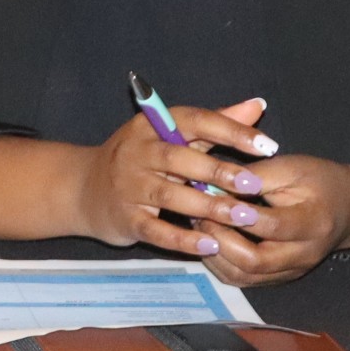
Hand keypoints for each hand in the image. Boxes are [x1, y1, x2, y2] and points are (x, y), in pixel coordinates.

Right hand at [75, 98, 275, 253]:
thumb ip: (215, 123)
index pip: (193, 121)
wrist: (82, 190)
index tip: (267, 146)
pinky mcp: (125, 218)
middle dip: (219, 171)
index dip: (231, 131)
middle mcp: (136, 152)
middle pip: (179, 158)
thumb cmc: (139, 161)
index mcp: (150, 126)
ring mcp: (127, 186)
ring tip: (242, 217)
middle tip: (254, 185)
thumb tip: (258, 105)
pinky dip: (183, 239)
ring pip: (170, 194)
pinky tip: (211, 244)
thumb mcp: (169, 135)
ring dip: (208, 206)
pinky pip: (156, 230)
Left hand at [189, 155, 349, 286]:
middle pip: (254, 261)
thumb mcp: (292, 168)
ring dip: (214, 253)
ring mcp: (290, 271)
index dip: (238, 214)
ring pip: (243, 276)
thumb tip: (212, 183)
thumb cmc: (319, 182)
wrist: (348, 210)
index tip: (212, 195)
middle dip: (220, 239)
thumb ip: (254, 176)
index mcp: (313, 223)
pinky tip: (207, 240)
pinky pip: (241, 279)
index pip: (272, 226)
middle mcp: (303, 255)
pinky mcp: (278, 277)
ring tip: (199, 225)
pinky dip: (218, 263)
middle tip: (199, 214)